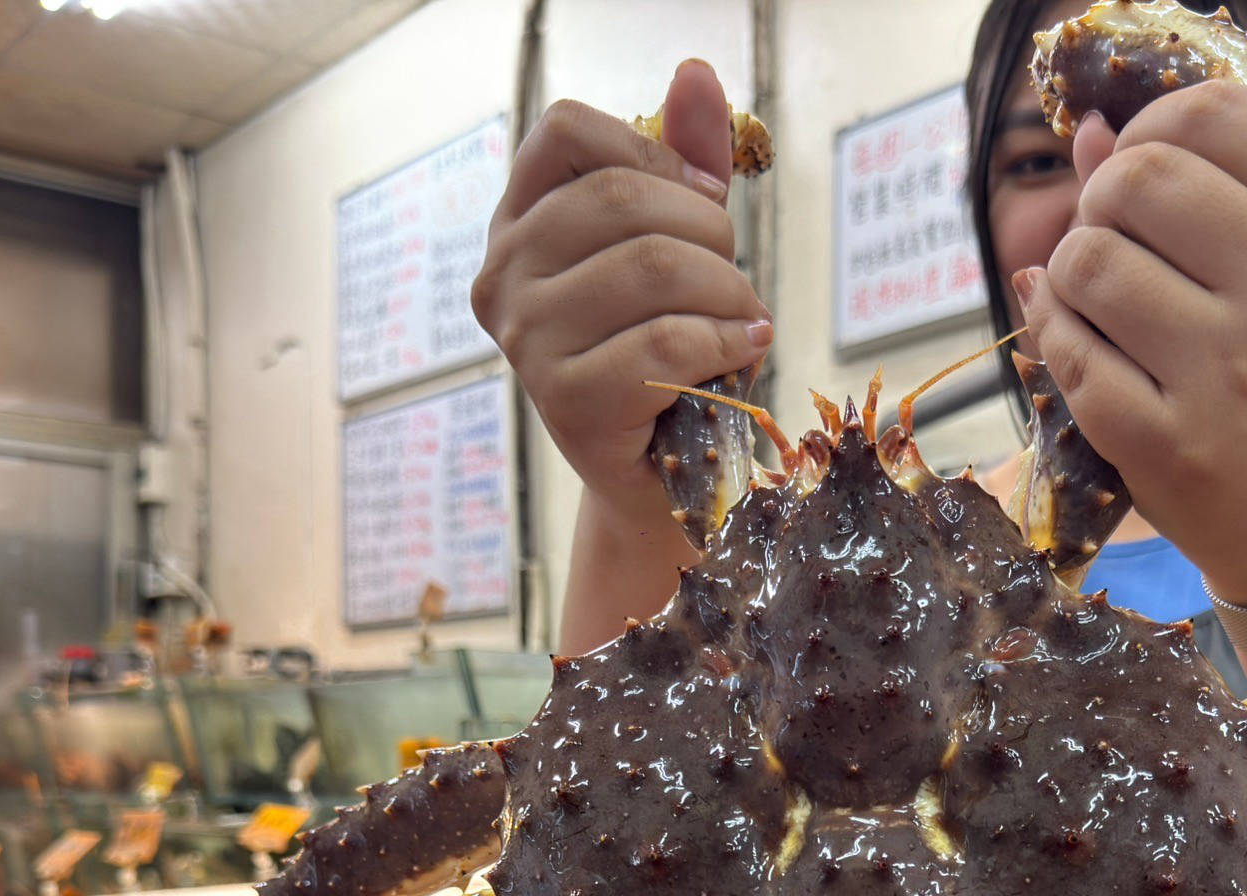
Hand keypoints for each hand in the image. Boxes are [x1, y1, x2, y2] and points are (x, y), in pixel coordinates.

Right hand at [471, 59, 771, 521]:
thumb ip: (684, 162)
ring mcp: (525, 340)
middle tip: (735, 273)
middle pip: (618, 196)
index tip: (702, 199)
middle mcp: (503, 275)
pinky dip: (725, 339)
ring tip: (742, 317)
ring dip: (726, 289)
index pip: (566, 131)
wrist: (662, 470)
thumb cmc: (665, 348)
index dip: (655, 152)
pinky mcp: (566, 402)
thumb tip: (695, 74)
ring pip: (650, 266)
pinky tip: (742, 349)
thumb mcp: (676, 244)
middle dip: (708, 227)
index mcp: (517, 223)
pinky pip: (666, 340)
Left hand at [1015, 81, 1246, 611]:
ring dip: (1070, 276)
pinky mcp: (1170, 443)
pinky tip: (1090, 354)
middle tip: (1118, 244)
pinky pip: (1066, 349)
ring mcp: (1232, 373)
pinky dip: (1058, 341)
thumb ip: (1195, 185)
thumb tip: (1089, 132)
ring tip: (1104, 306)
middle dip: (1101, 204)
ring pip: (1086, 261)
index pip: (1211, 114)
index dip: (1151, 128)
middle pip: (1136, 178)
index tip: (1145, 170)